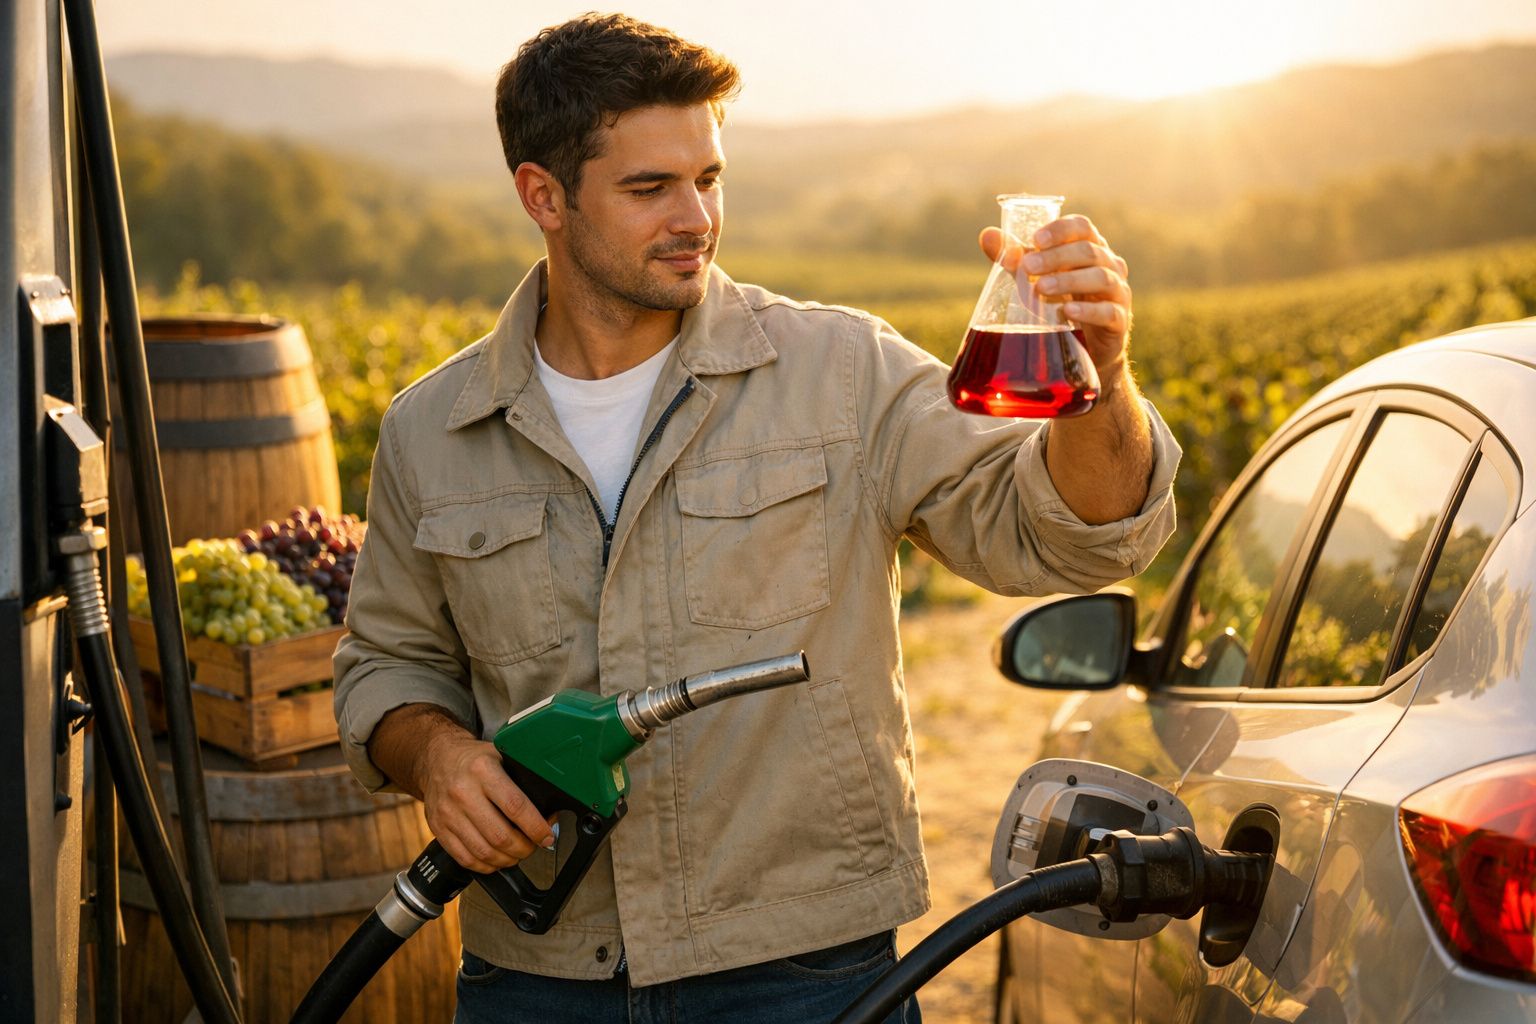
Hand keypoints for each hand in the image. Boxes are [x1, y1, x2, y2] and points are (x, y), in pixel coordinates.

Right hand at [418, 733, 555, 873]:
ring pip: (483, 851)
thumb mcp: (501, 756)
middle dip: (524, 848)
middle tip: (533, 846)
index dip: (535, 827)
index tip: (546, 836)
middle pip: (500, 835)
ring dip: (506, 860)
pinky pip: (464, 858)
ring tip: (516, 855)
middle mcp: (463, 792)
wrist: (436, 759)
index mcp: (482, 770)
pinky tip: (495, 860)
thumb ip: (523, 781)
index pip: (515, 806)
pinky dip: (484, 865)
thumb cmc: (473, 760)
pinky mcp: (437, 828)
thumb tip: (549, 812)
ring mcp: (448, 812)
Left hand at [979, 215, 1131, 379]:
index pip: (1083, 227)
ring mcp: (1118, 293)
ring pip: (1101, 278)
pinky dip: (1088, 310)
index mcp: (1090, 248)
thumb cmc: (1060, 303)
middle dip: (1057, 257)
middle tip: (1028, 267)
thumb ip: (1016, 258)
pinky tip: (1067, 311)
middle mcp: (1109, 265)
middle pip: (1089, 251)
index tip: (1036, 239)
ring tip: (1041, 289)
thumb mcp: (1037, 279)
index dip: (1061, 230)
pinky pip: (1109, 312)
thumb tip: (987, 235)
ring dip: (1069, 280)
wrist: (1082, 348)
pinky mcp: (1119, 321)